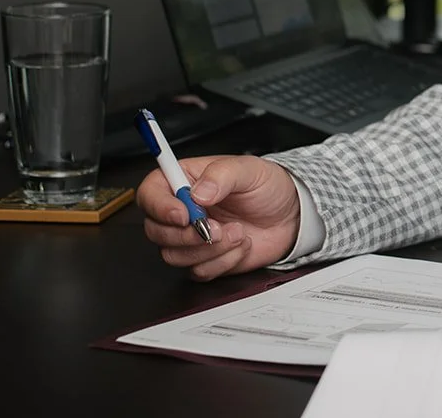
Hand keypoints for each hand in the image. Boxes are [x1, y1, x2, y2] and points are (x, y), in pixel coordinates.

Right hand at [136, 155, 300, 280]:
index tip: (183, 215)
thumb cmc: (267, 187)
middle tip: (218, 227)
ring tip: (238, 232)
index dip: (160, 207)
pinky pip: (199, 271)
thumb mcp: (249, 170)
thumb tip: (197, 192)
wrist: (291, 214)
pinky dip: (224, 261)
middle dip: (188, 234)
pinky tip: (242, 245)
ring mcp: (191, 239)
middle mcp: (182, 211)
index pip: (150, 194)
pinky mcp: (205, 260)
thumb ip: (222, 175)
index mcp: (185, 182)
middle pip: (156, 231)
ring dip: (210, 249)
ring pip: (174, 255)